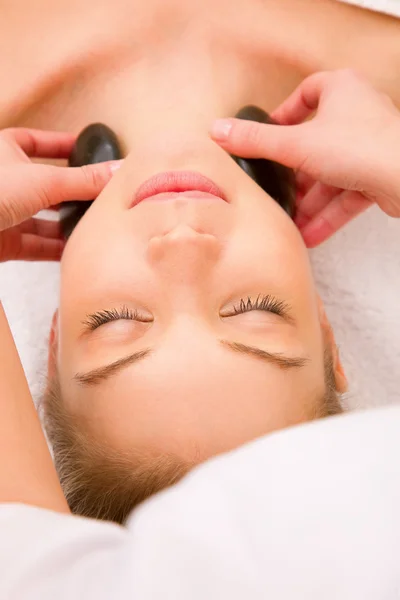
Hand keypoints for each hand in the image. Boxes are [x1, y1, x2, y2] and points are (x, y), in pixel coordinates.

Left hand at [0, 128, 120, 261]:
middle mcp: (5, 181)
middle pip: (48, 186)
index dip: (64, 145)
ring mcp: (4, 213)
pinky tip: (79, 250)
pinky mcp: (5, 242)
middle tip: (104, 197)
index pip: (40, 142)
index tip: (89, 149)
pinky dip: (58, 248)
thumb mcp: (44, 181)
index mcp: (5, 151)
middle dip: (75, 193)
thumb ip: (84, 180)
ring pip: (44, 218)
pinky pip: (37, 244)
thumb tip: (120, 170)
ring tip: (99, 227)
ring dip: (69, 224)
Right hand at [210, 69, 399, 246]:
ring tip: (288, 224)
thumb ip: (255, 141)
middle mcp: (358, 114)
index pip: (306, 94)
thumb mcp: (295, 143)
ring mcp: (371, 147)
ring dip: (309, 203)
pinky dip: (327, 215)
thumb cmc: (361, 147)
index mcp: (341, 90)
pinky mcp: (380, 176)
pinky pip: (346, 196)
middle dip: (294, 176)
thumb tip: (217, 131)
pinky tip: (308, 236)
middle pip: (315, 144)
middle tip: (274, 192)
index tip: (267, 136)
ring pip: (331, 176)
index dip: (284, 114)